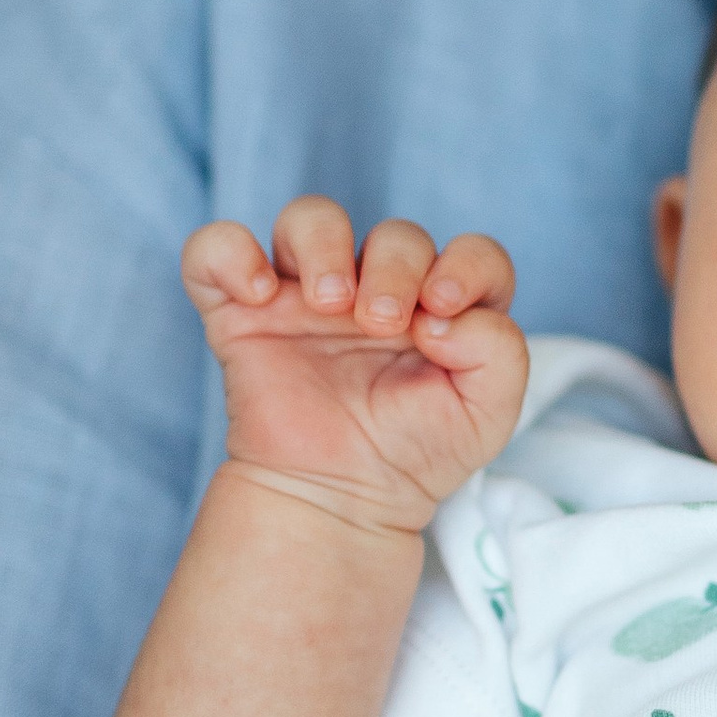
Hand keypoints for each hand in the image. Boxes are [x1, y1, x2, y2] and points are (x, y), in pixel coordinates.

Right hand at [184, 195, 523, 536]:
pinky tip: (258, 294)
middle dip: (394, 268)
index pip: (473, 253)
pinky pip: (216, 250)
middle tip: (380, 324)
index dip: (466, 265)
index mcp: (442, 308)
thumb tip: (445, 315)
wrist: (339, 499)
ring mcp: (309, 296)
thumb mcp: (487, 416)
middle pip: (396, 235)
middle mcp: (379, 289)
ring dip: (323, 244)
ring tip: (327, 304)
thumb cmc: (414, 453)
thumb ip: (499, 354)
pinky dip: (228, 253)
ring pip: (310, 218)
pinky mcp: (245, 313)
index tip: (443, 307)